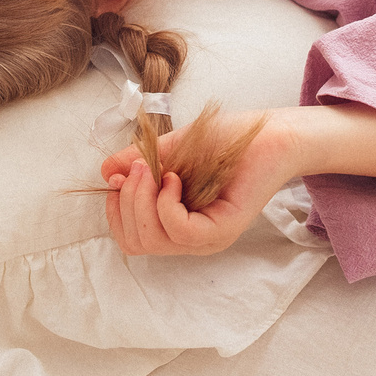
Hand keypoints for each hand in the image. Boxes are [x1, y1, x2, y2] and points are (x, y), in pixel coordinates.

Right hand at [99, 109, 300, 258]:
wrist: (270, 133)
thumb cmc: (226, 140)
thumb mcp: (170, 149)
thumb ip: (139, 163)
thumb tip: (106, 173)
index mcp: (177, 223)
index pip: (130, 239)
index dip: (116, 209)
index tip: (122, 174)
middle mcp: (190, 238)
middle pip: (135, 242)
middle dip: (126, 202)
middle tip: (139, 168)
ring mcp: (207, 238)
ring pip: (153, 239)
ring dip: (142, 199)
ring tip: (156, 169)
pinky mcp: (223, 230)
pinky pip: (179, 230)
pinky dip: (166, 202)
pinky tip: (176, 178)